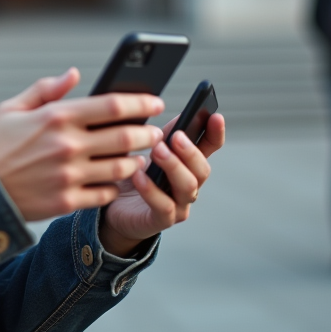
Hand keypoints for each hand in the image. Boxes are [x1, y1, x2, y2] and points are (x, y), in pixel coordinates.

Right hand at [0, 69, 165, 221]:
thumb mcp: (12, 108)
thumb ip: (46, 89)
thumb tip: (75, 74)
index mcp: (56, 117)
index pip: (111, 106)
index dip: (140, 102)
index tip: (156, 101)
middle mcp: (67, 145)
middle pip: (126, 137)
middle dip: (149, 133)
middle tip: (156, 132)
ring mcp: (68, 176)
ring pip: (122, 167)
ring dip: (137, 161)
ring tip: (140, 157)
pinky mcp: (66, 201)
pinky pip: (106, 194)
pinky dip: (116, 186)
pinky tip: (116, 180)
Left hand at [99, 112, 225, 255]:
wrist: (114, 210)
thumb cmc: (133, 176)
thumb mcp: (147, 151)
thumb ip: (162, 135)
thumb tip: (173, 111)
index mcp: (187, 165)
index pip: (210, 148)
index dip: (216, 133)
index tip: (216, 116)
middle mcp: (188, 186)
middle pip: (203, 170)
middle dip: (191, 152)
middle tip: (176, 136)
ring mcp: (178, 205)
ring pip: (187, 187)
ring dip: (174, 166)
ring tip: (156, 151)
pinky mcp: (161, 220)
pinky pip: (163, 206)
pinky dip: (152, 190)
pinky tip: (139, 175)